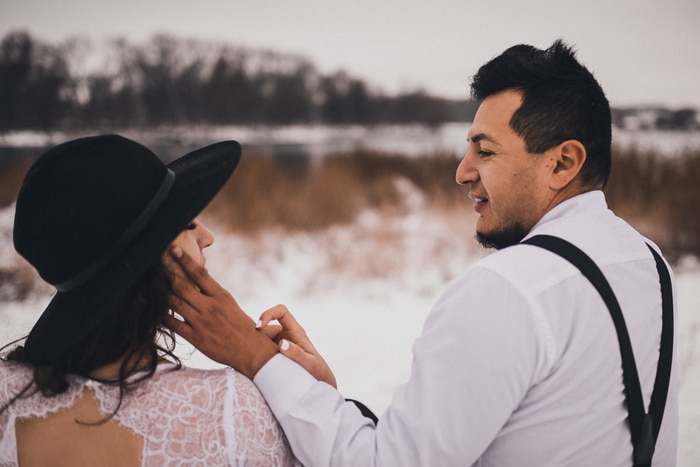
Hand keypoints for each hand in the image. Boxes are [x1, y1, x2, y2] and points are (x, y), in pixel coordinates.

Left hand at [165, 246, 277, 378]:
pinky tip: (154, 311)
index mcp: (220, 295)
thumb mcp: (229, 303)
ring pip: (175, 304)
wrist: (249, 349)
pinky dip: (162, 317)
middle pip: (183, 286)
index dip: (185, 260)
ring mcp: (202, 322)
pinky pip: (174, 324)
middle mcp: (210, 306)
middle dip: (167, 274)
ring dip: (161, 294)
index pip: (200, 274)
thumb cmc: (239, 324)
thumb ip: (213, 291)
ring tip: (149, 284)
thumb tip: (200, 275)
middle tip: (154, 264)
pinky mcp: (196, 337)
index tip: (174, 249)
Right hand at [258, 305, 336, 387]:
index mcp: (295, 330)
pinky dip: (256, 353)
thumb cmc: (316, 370)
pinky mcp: (273, 350)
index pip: (281, 311)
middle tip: (251, 350)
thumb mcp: (309, 364)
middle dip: (256, 335)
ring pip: (261, 337)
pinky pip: (261, 347)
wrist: (316, 379)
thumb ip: (297, 354)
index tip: (259, 326)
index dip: (268, 314)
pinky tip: (256, 364)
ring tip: (257, 361)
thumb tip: (281, 344)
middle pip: (266, 326)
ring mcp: (279, 341)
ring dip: (256, 347)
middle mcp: (286, 333)